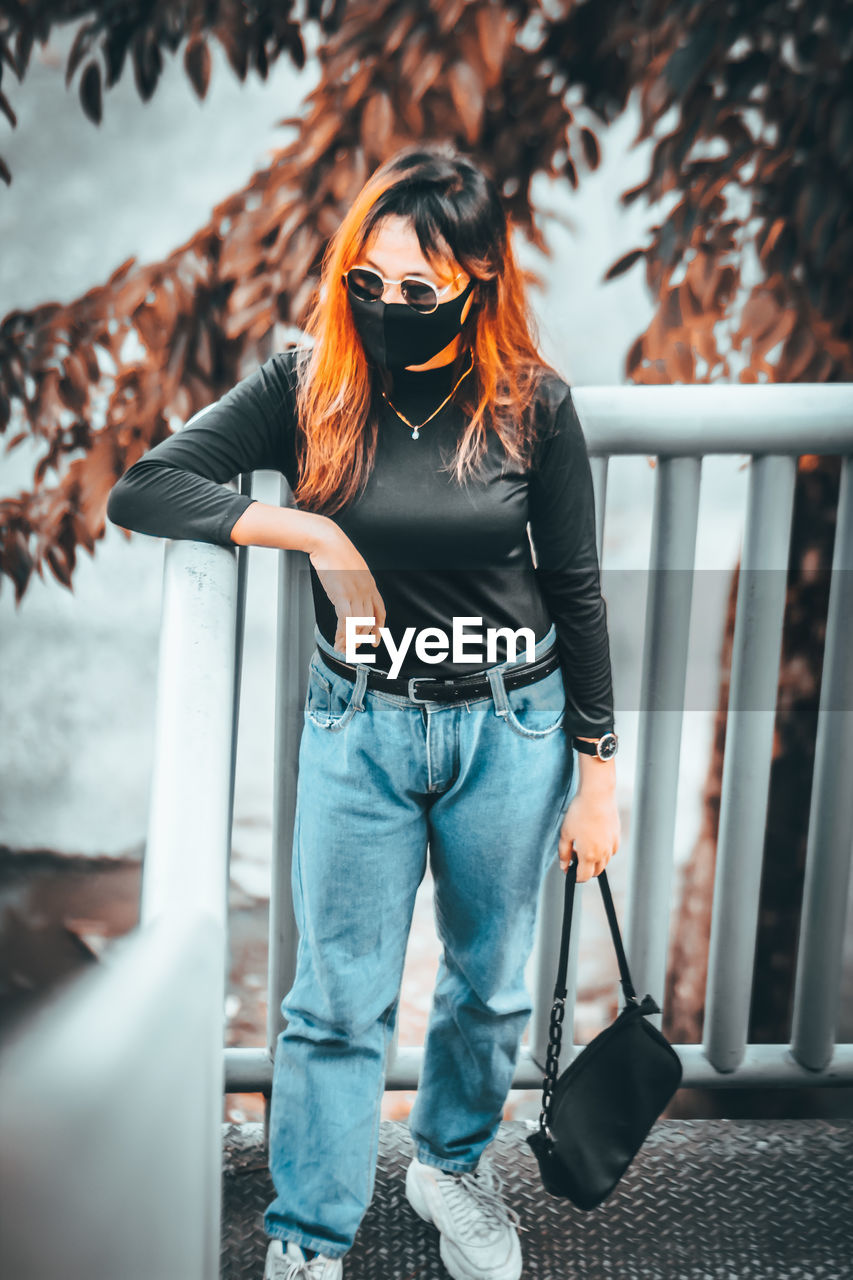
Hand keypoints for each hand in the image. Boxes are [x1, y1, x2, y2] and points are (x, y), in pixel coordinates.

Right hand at [308, 519, 386, 651]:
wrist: (327, 542)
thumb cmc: (335, 552)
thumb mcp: (351, 568)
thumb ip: (354, 582)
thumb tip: (349, 593)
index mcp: (370, 584)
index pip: (380, 611)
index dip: (379, 627)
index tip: (377, 639)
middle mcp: (366, 591)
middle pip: (368, 621)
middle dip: (361, 638)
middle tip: (353, 648)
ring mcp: (355, 594)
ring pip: (358, 625)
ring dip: (350, 640)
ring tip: (343, 648)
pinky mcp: (342, 596)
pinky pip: (346, 621)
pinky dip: (342, 634)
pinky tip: (338, 640)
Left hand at [558, 785, 620, 881]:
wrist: (597, 796)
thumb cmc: (579, 814)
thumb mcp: (565, 834)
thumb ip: (564, 854)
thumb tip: (564, 867)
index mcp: (589, 855)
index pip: (583, 877)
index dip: (575, 877)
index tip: (569, 869)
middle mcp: (603, 854)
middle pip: (595, 872)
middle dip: (585, 869)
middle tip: (575, 854)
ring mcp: (612, 846)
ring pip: (604, 862)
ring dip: (594, 860)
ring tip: (584, 844)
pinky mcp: (617, 837)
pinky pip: (611, 851)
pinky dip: (603, 851)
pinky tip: (595, 838)